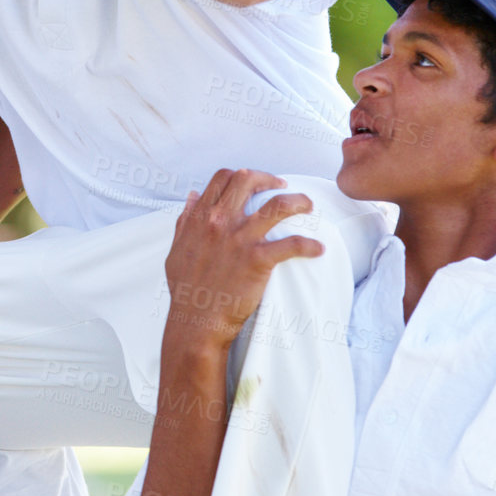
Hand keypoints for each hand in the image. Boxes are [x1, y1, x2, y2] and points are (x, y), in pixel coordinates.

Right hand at [163, 170, 323, 351]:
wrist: (196, 321)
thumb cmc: (186, 290)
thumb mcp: (176, 249)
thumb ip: (185, 220)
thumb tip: (192, 195)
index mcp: (200, 218)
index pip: (222, 178)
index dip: (243, 175)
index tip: (256, 182)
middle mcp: (219, 222)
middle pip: (248, 180)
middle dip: (270, 179)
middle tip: (283, 187)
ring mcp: (239, 240)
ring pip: (277, 205)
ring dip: (297, 200)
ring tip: (307, 204)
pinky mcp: (257, 260)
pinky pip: (292, 245)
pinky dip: (309, 245)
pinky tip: (318, 249)